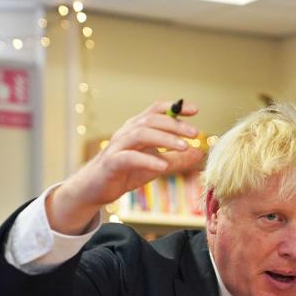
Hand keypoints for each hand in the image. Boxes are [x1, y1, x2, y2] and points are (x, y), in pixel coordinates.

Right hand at [48, 101, 204, 233]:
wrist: (96, 188)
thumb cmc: (126, 172)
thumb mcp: (156, 165)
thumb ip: (176, 159)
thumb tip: (199, 153)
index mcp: (138, 128)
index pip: (156, 110)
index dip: (175, 107)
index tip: (195, 110)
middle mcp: (127, 132)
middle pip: (151, 120)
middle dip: (174, 124)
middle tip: (195, 133)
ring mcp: (118, 146)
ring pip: (141, 134)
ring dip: (165, 139)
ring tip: (185, 147)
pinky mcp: (111, 163)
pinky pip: (129, 157)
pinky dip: (148, 160)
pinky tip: (164, 165)